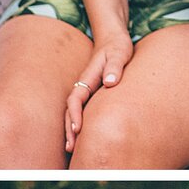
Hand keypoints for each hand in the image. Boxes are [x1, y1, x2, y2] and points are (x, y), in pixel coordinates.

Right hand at [64, 28, 134, 152]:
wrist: (113, 40)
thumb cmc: (117, 47)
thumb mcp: (119, 54)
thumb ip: (114, 67)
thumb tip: (110, 82)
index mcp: (86, 78)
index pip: (76, 99)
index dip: (75, 115)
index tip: (78, 129)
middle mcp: (82, 85)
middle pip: (70, 110)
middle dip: (69, 128)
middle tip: (71, 147)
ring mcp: (85, 90)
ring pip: (74, 112)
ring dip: (71, 129)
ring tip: (72, 148)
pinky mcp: (91, 93)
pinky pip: (82, 110)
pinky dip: (79, 123)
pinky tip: (82, 136)